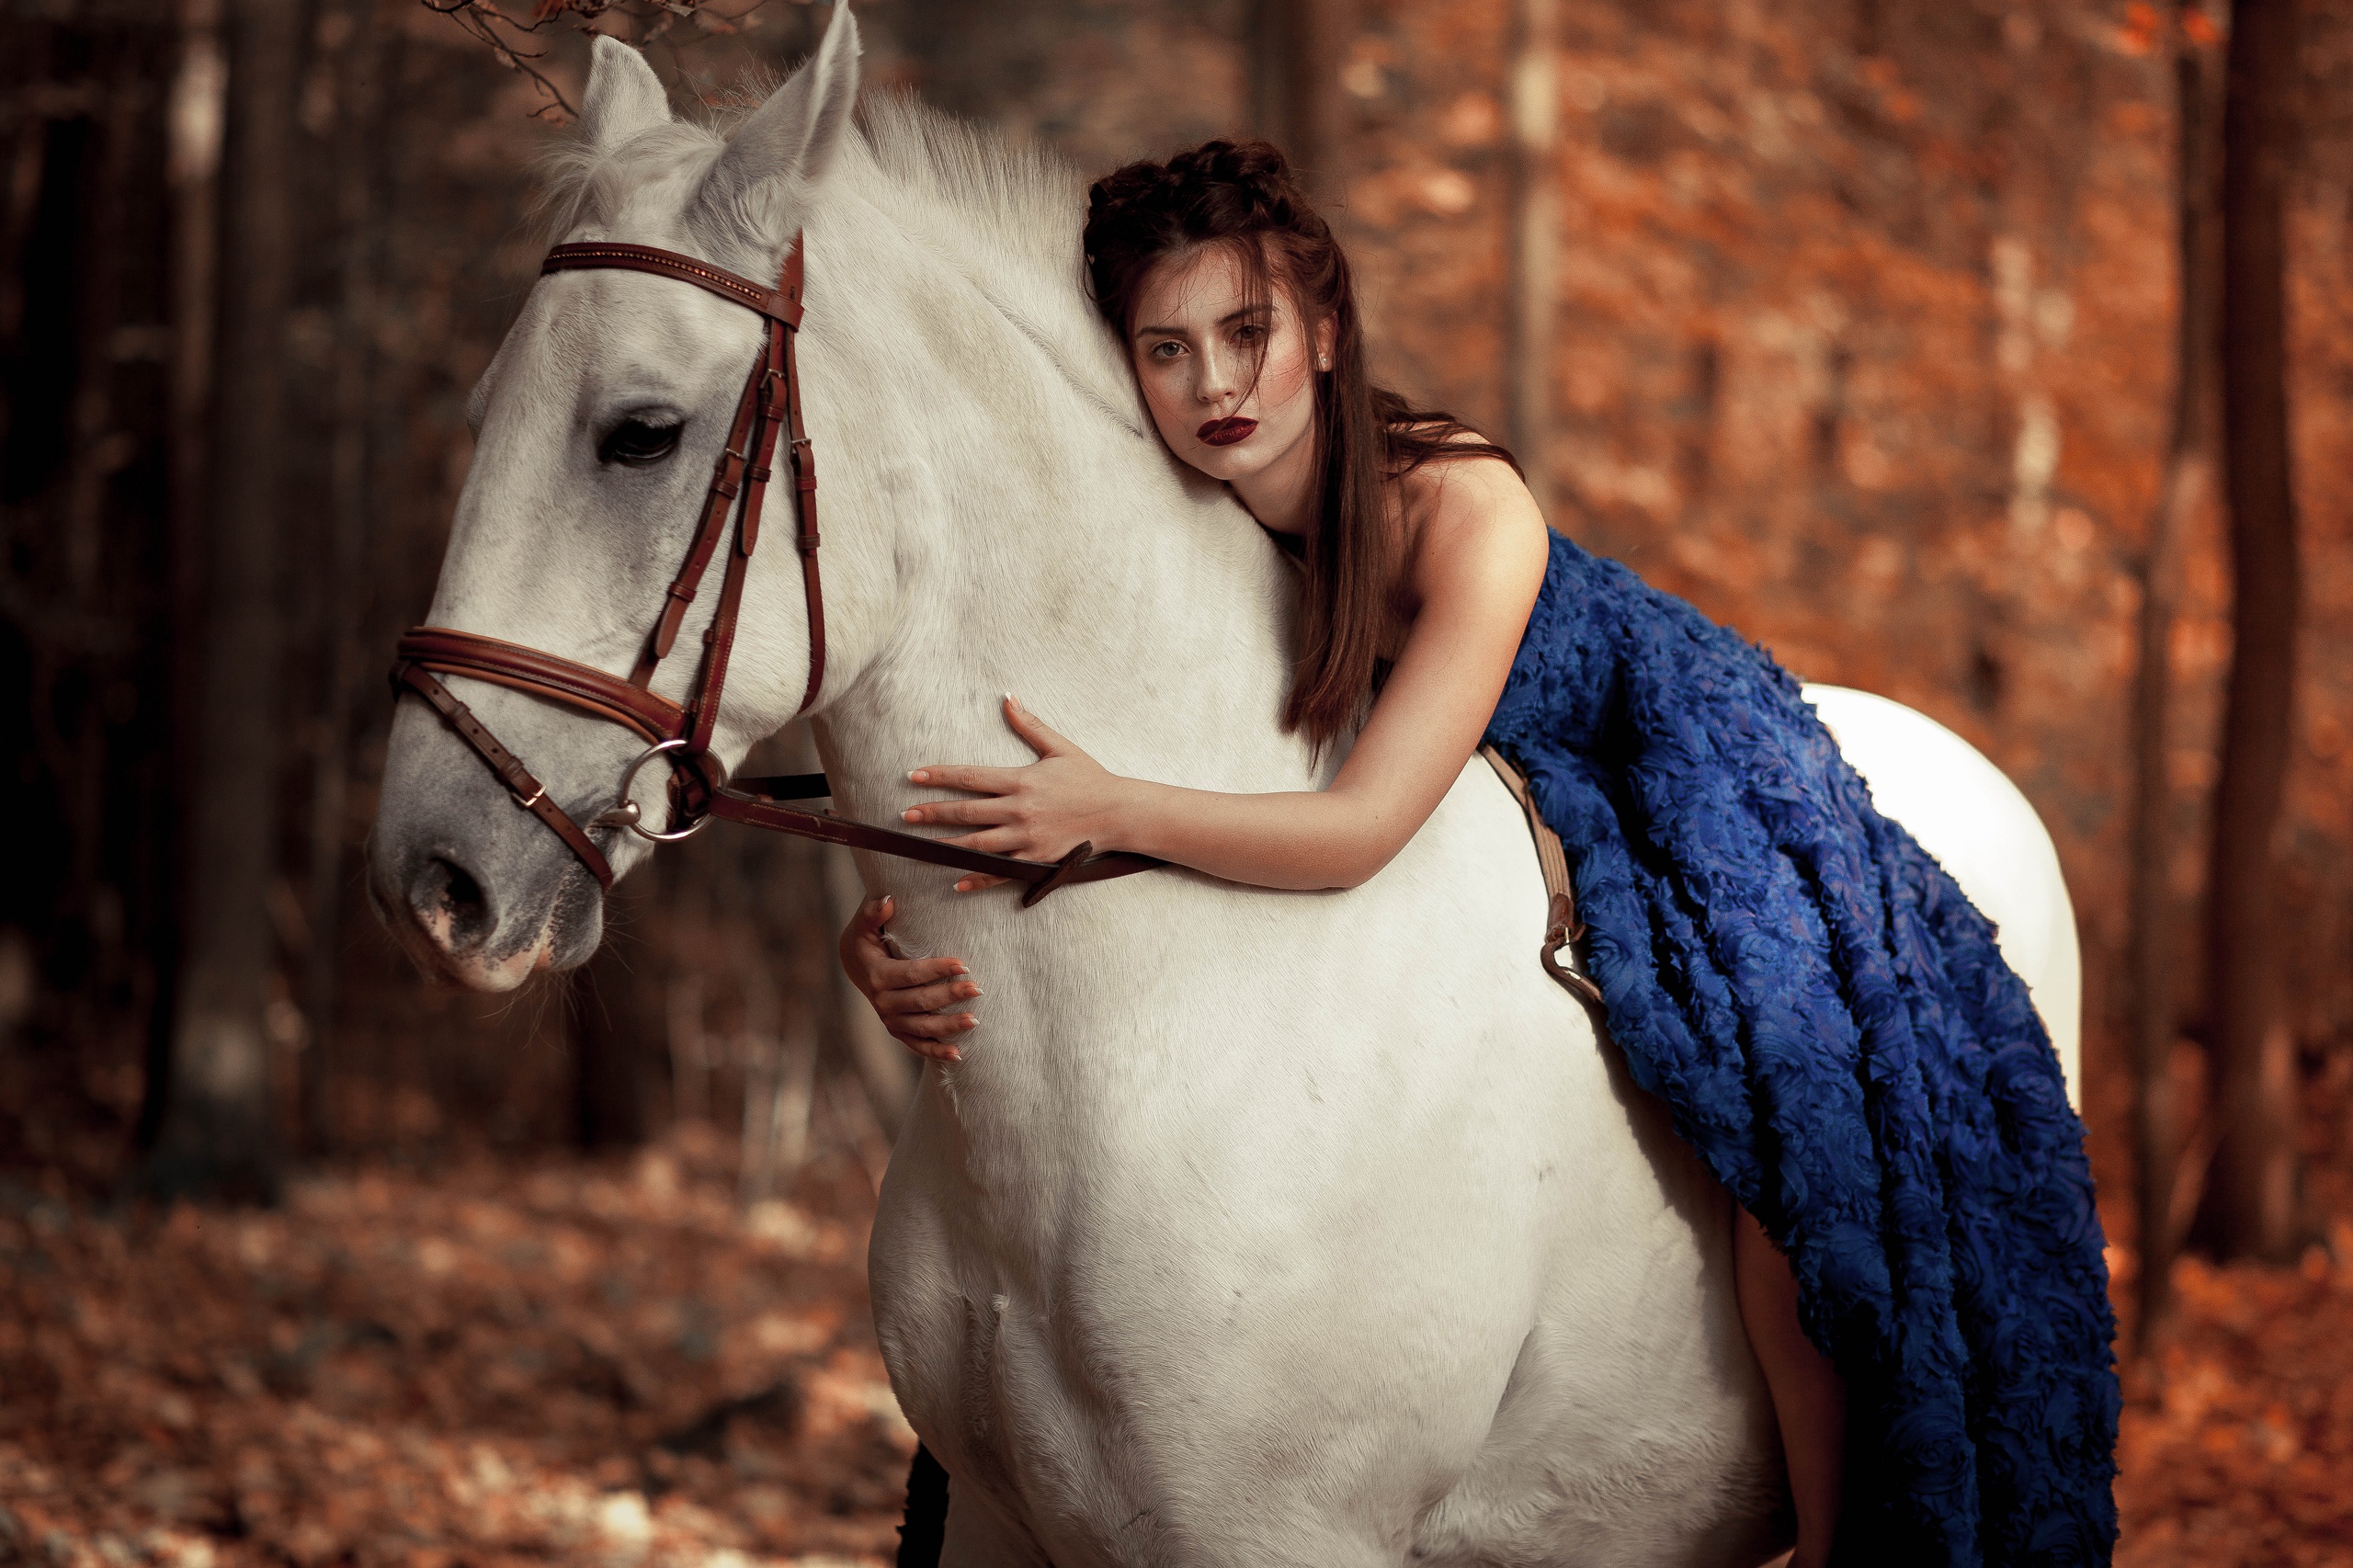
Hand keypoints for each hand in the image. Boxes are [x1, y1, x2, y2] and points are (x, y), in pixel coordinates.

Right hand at [837, 895, 979, 1061]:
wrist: (854, 963)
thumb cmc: (866, 938)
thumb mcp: (864, 923)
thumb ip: (873, 911)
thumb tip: (888, 901)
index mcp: (878, 976)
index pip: (912, 974)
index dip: (937, 970)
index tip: (963, 964)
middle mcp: (883, 1001)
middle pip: (921, 1002)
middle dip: (950, 996)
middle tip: (978, 989)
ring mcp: (890, 1019)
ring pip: (922, 1028)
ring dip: (949, 1027)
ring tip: (975, 1021)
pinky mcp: (897, 1029)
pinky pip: (916, 1045)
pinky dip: (935, 1052)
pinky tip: (958, 1055)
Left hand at [902, 696, 1128, 891]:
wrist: (1118, 813)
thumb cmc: (1089, 779)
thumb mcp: (1059, 747)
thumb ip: (1029, 724)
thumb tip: (1007, 697)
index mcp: (1021, 781)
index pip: (971, 777)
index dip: (940, 775)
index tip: (914, 775)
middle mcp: (1019, 811)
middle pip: (966, 812)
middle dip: (933, 813)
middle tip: (905, 815)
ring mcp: (1026, 838)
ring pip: (977, 844)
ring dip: (946, 846)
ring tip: (920, 847)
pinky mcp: (1036, 860)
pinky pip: (1001, 872)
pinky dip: (979, 878)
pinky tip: (957, 881)